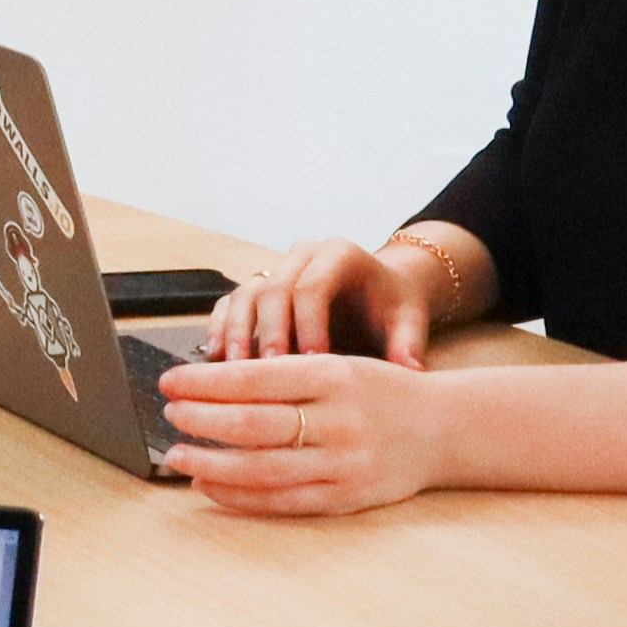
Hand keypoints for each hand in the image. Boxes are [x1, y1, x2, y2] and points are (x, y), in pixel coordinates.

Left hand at [151, 348, 448, 516]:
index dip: (205, 382)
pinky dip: (239, 495)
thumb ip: (285, 375)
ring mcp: (344, 463)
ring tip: (179, 455)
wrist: (445, 428)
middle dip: (201, 419)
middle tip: (170, 414)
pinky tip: (211, 485)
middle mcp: (340, 419)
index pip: (256, 378)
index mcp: (335, 375)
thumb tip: (211, 384)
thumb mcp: (340, 365)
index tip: (171, 382)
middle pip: (254, 423)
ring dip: (212, 463)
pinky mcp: (346, 497)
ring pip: (263, 467)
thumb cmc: (382, 392)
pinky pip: (282, 500)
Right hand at [211, 235, 437, 363]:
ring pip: (246, 293)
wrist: (380, 292)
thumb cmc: (392, 307)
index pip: (314, 285)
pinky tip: (215, 361)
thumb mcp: (409, 322)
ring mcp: (277, 269)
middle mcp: (303, 256)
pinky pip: (229, 304)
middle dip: (269, 332)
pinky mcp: (258, 288)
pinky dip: (220, 330)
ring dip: (237, 333)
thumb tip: (410, 370)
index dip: (308, 325)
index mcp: (340, 254)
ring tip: (235, 372)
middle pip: (274, 288)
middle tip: (268, 372)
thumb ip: (408, 344)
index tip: (311, 363)